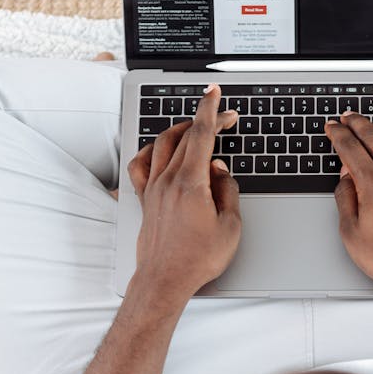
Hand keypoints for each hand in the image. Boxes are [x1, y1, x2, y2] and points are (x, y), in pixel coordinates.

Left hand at [127, 84, 240, 304]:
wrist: (165, 280)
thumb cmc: (198, 259)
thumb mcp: (230, 225)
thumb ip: (227, 190)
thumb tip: (220, 169)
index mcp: (191, 183)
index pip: (202, 134)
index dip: (210, 109)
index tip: (215, 93)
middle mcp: (168, 180)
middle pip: (186, 136)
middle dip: (206, 120)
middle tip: (223, 118)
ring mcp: (153, 188)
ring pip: (163, 145)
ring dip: (180, 130)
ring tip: (195, 128)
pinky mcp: (144, 199)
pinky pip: (141, 165)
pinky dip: (151, 151)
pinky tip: (158, 151)